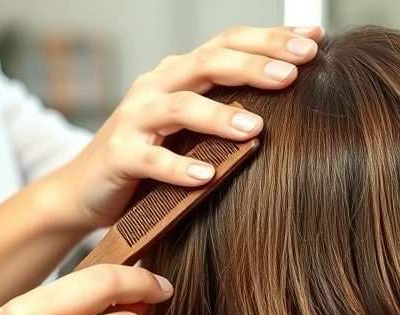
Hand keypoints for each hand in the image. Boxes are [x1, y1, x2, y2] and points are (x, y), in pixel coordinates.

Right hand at [54, 25, 322, 230]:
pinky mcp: (119, 156)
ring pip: (180, 106)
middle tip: (296, 73)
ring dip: (220, 115)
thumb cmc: (152, 157)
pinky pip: (151, 159)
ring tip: (257, 129)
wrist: (83, 190)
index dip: (271, 39)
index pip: (229, 43)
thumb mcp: (193, 126)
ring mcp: (134, 119)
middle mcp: (157, 86)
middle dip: (254, 65)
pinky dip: (178, 166)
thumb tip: (292, 93)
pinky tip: (206, 177)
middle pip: (208, 62)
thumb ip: (230, 107)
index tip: (315, 41)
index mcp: (180, 74)